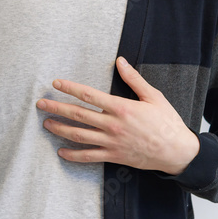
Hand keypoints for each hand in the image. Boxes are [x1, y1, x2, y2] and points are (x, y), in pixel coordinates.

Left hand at [36, 56, 199, 174]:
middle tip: (40, 104)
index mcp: (121, 108)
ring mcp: (111, 142)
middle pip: (78, 115)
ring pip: (79, 136)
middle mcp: (112, 125)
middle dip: (56, 108)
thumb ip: (134, 79)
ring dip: (60, 130)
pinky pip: (89, 157)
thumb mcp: (153, 96)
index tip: (56, 83)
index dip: (70, 88)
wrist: (177, 151)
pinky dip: (73, 155)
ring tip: (46, 124)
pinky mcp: (113, 156)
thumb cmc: (167, 122)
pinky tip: (61, 152)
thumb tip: (120, 61)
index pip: (89, 95)